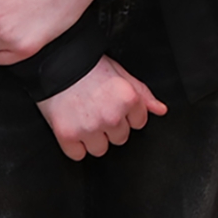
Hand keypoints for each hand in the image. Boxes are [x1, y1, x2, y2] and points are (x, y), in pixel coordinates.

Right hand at [37, 55, 166, 159]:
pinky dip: (74, 144)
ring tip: (84, 116)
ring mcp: (89, 128)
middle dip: (110, 126)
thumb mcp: (121, 75)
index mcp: (127, 99)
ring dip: (93, 138)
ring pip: (100, 149)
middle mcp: (111, 116)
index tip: (113, 104)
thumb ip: (143, 94)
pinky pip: (78, 155)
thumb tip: (160, 110)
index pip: (138, 123)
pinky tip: (72, 125)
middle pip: (120, 138)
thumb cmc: (88, 66)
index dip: (126, 114)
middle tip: (96, 108)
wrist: (56, 62)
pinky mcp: (68, 136)